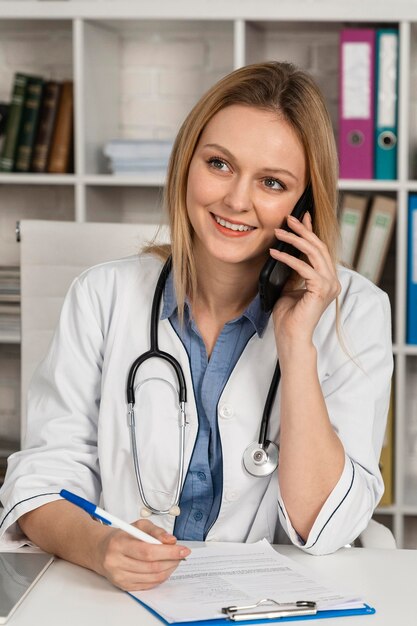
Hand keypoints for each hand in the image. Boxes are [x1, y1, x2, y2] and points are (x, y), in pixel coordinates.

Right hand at [96, 518, 190, 590]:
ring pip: (152, 577)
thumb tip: (171, 541)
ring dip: (169, 569)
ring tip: (174, 560)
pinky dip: (161, 577)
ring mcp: (119, 577)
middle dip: (172, 561)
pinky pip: (148, 585)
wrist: (101, 550)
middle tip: (181, 555)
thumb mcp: (138, 525)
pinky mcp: (123, 586)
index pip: (148, 551)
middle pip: (151, 566)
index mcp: (119, 544)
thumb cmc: (123, 536)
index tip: (183, 549)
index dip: (169, 552)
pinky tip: (165, 568)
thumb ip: (156, 531)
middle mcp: (117, 562)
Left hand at [270, 212, 340, 352]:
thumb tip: (286, 253)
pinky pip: (304, 267)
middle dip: (303, 230)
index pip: (319, 250)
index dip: (310, 231)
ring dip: (294, 240)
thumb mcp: (289, 287)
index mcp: (326, 279)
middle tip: (288, 218)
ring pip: (313, 253)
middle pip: (318, 247)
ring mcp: (329, 285)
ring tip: (278, 232)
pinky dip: (288, 259)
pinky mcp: (321, 290)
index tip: (301, 216)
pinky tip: (275, 253)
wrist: (291, 337)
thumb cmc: (289, 317)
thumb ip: (293, 272)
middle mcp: (331, 280)